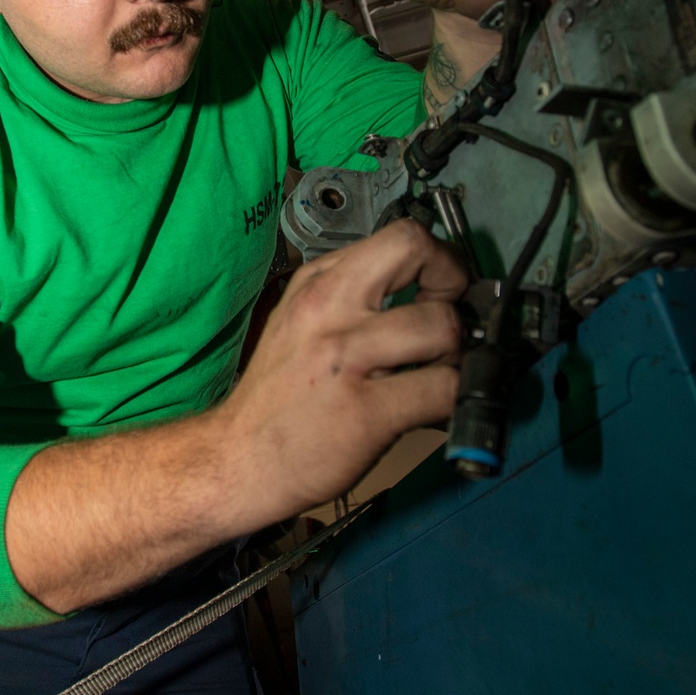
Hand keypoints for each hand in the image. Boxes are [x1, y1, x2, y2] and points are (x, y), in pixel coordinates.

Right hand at [220, 219, 465, 516]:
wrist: (237, 459)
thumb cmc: (276, 397)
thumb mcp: (299, 322)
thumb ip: (351, 299)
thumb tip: (421, 290)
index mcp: (316, 283)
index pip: (399, 235)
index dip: (435, 260)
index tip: (438, 289)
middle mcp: (328, 309)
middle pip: (419, 251)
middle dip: (453, 282)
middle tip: (449, 317)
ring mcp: (346, 358)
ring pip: (443, 325)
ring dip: (457, 352)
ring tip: (436, 371)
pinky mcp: (365, 412)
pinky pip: (444, 389)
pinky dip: (455, 399)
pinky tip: (433, 407)